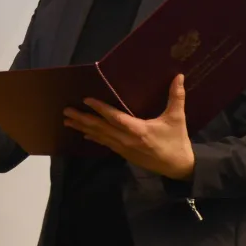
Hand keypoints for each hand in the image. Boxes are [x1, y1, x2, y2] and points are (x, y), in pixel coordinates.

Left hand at [62, 74, 194, 179]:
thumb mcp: (177, 119)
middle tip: (66, 111)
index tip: (86, 100)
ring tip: (67, 121)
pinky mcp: (123, 154)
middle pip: (100, 127)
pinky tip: (83, 133)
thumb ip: (176, 97)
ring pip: (99, 136)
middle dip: (82, 118)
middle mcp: (127, 139)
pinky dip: (93, 137)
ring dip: (83, 128)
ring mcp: (123, 148)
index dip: (100, 108)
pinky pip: (104, 143)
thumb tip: (179, 76)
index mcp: (138, 130)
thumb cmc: (177, 142)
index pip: (115, 117)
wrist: (179, 168)